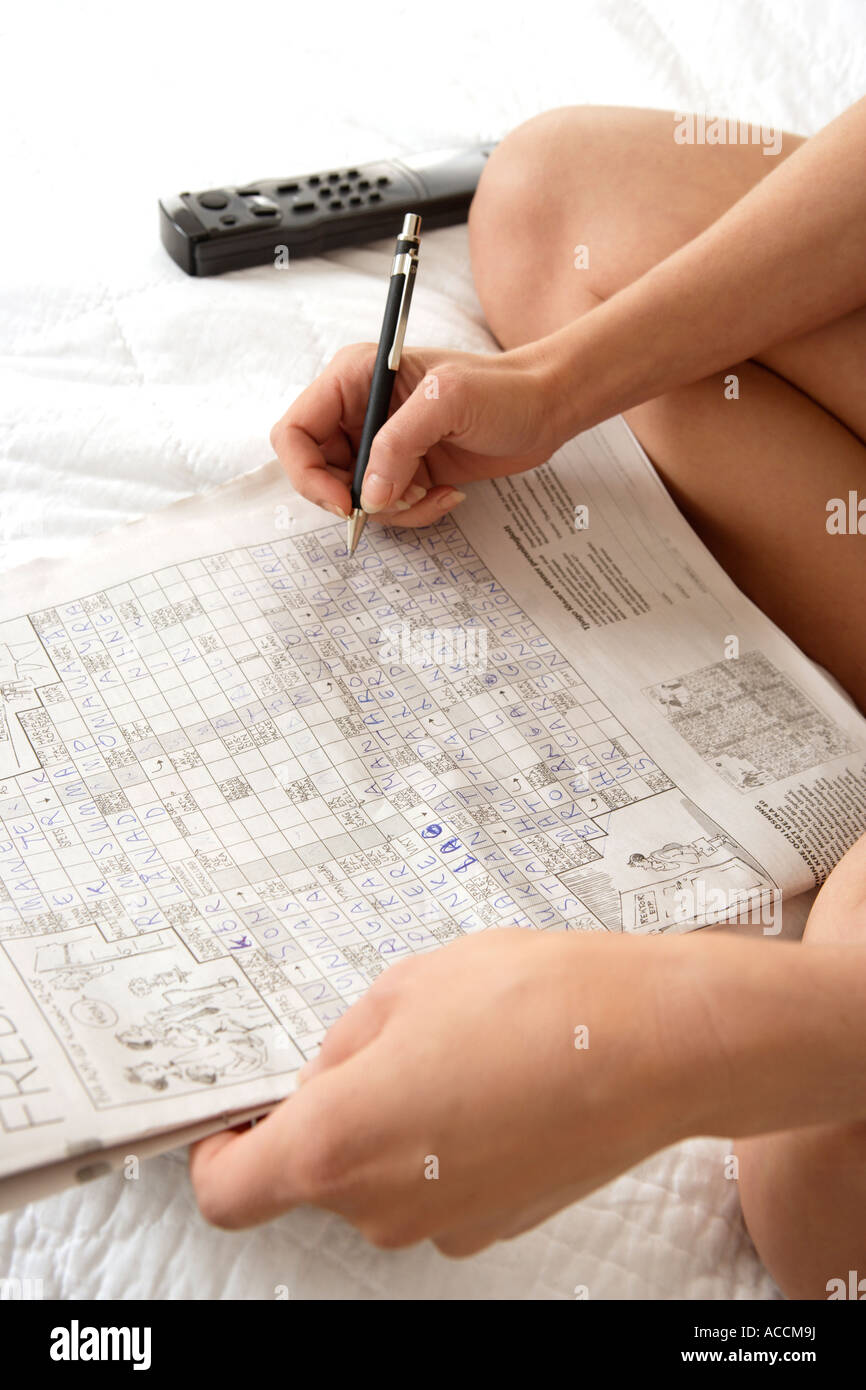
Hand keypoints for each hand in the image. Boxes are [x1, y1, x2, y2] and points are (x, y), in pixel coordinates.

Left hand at [189, 929, 700, 1254]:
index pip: (231, 1190)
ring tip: (456, 1052)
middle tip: (382, 1042)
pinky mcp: (495, 1224)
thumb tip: (330, 1072)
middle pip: (314, 1176)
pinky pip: (437, 1187)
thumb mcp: (409, 983)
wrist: (658, 1044)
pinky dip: (444, 1145)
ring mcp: (443, 1224)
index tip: (234, 1118)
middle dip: (332, 1111)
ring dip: (393, 1126)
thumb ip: (346, 1039)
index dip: (219, 1152)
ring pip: (380, 1179)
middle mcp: (384, 1204)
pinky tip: (493, 1084)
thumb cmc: (542, 1003)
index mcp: (339, 1141)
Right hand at [269, 341, 566, 527]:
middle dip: (355, 499)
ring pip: (355, 499)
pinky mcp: (405, 472)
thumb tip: (367, 496)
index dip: (306, 473)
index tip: (344, 501)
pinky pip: (387, 509)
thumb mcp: (447, 403)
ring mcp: (381, 445)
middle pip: (318, 473)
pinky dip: (413, 514)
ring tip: (432, 493)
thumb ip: (398, 445)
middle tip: (400, 500)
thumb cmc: (503, 389)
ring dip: (392, 511)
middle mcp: (359, 411)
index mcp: (354, 378)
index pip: (295, 432)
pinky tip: (448, 495)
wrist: (547, 408)